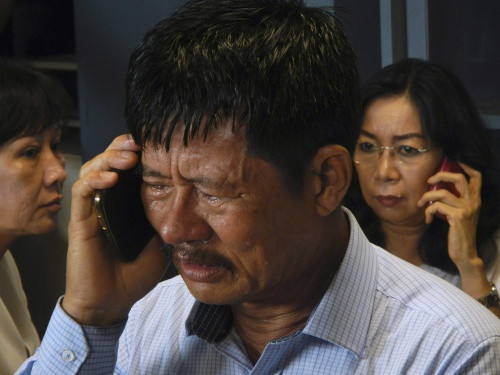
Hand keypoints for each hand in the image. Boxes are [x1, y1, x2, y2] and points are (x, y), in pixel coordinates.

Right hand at [62, 135, 168, 324]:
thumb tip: (188, 206)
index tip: (155, 145)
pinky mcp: (80, 221)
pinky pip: (81, 193)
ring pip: (92, 171)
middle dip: (121, 147)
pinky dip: (95, 181)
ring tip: (128, 156)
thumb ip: (167, 224)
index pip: (126, 171)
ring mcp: (92, 211)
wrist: (111, 303)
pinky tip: (111, 179)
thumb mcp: (161, 245)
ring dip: (108, 158)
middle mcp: (107, 204)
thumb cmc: (133, 276)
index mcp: (125, 206)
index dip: (137, 154)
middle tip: (138, 142)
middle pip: (107, 163)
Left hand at [418, 162, 489, 297]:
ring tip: (421, 204)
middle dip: (441, 175)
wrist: (464, 253)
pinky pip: (436, 206)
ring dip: (427, 197)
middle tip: (429, 180)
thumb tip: (437, 189)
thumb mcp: (459, 214)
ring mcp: (466, 209)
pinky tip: (427, 219)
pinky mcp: (457, 217)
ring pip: (442, 192)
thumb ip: (454, 201)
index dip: (466, 166)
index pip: (476, 177)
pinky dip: (427, 211)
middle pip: (458, 178)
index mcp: (475, 200)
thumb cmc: (459, 234)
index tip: (454, 161)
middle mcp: (473, 202)